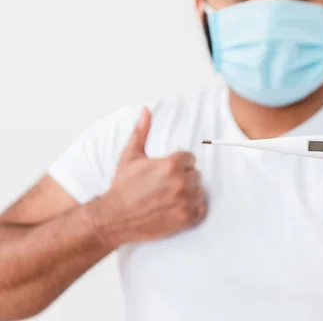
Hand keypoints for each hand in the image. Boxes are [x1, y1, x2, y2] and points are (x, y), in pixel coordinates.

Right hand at [88, 108, 207, 246]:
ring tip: (171, 197)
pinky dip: (194, 209)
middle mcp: (180, 183)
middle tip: (166, 185)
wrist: (113, 218)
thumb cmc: (122, 187)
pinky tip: (178, 207)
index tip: (165, 171)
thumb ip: (141, 132)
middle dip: (184, 177)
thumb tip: (146, 111)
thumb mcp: (130, 156)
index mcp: (171, 165)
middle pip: (196, 174)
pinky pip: (202, 209)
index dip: (178, 164)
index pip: (190, 158)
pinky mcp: (185, 219)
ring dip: (190, 193)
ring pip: (200, 191)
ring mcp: (184, 202)